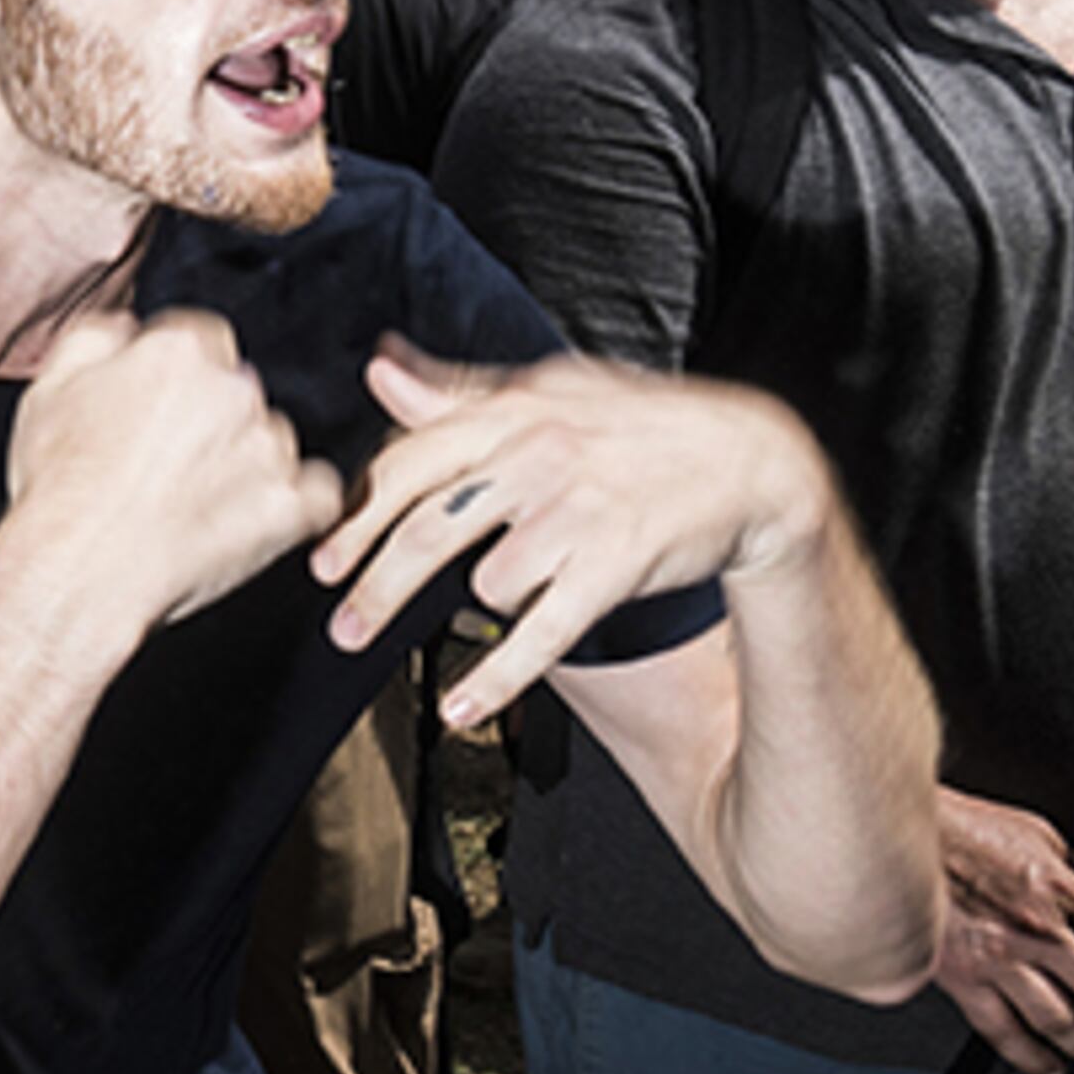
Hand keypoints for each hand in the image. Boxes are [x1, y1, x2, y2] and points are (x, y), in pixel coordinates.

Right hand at [0, 310, 344, 638]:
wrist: (82, 567)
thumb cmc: (62, 488)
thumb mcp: (49, 390)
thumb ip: (96, 340)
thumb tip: (125, 329)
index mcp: (179, 352)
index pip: (203, 342)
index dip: (180, 380)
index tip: (164, 410)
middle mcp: (234, 390)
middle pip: (240, 390)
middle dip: (212, 421)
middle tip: (169, 463)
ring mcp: (269, 448)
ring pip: (273, 442)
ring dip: (247, 464)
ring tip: (196, 503)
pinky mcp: (292, 507)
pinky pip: (318, 496)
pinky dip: (295, 507)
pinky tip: (251, 519)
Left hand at [309, 342, 831, 726]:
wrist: (750, 461)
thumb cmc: (638, 426)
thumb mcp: (548, 389)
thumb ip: (457, 390)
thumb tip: (380, 366)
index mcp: (511, 413)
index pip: (407, 463)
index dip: (357, 518)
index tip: (323, 558)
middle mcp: (536, 458)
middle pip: (427, 531)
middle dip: (373, 586)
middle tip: (340, 626)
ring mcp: (575, 513)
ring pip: (486, 582)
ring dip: (473, 609)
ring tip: (469, 618)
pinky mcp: (613, 566)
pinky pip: (539, 634)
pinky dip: (494, 678)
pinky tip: (459, 707)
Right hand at [934, 788, 1073, 1073]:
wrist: (885, 839)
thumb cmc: (951, 826)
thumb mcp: (1028, 828)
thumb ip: (1063, 862)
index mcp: (1059, 888)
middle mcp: (1037, 931)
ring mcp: (1000, 961)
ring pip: (1064, 1022)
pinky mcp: (962, 979)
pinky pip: (1005, 1033)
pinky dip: (1034, 1060)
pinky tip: (1052, 1068)